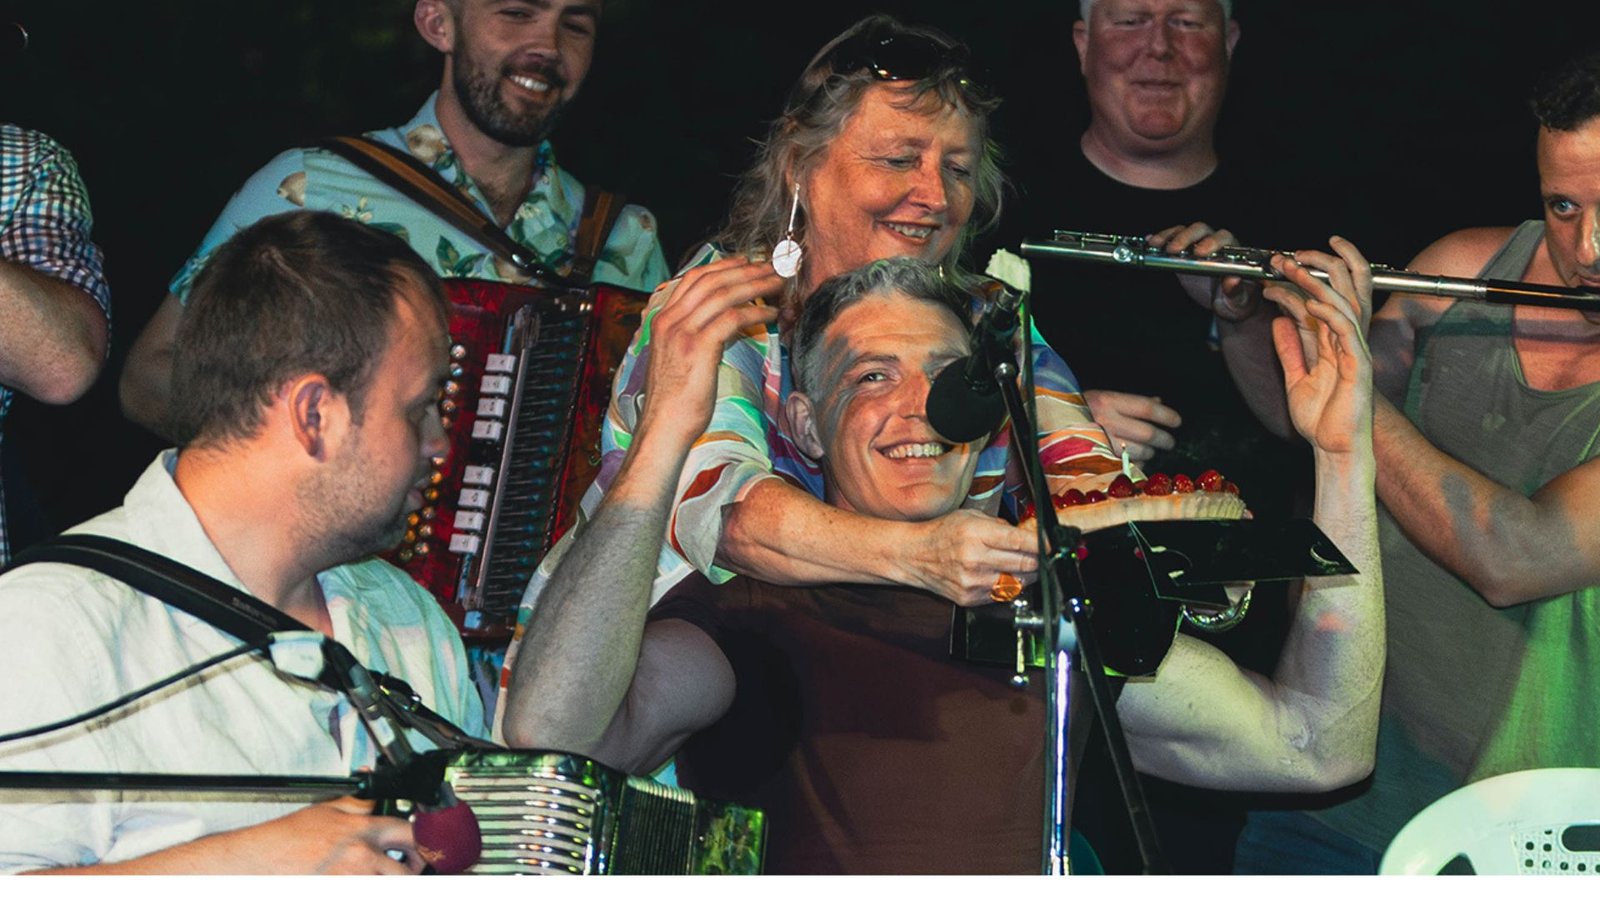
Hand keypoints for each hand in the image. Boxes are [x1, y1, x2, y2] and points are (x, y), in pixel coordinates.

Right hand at [214, 797, 422, 874]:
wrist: (259, 861)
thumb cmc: (287, 839)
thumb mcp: (326, 809)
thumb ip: (358, 803)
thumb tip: (375, 792)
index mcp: (362, 830)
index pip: (410, 834)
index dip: (421, 842)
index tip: (421, 848)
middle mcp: (363, 857)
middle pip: (407, 870)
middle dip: (410, 870)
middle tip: (406, 868)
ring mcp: (354, 881)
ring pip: (390, 886)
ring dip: (390, 882)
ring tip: (381, 875)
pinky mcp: (342, 892)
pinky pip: (369, 892)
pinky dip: (370, 887)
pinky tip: (359, 880)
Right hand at [636, 256, 781, 445]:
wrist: (663, 426)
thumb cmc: (674, 400)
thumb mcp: (676, 359)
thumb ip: (691, 336)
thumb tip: (720, 324)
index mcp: (662, 319)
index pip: (694, 279)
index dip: (723, 266)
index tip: (746, 262)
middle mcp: (670, 320)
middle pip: (712, 281)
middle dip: (745, 270)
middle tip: (770, 268)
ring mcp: (682, 332)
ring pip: (724, 294)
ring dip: (756, 285)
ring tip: (778, 284)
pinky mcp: (699, 347)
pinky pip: (733, 318)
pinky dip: (756, 312)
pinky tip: (773, 313)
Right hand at [905, 509, 1040, 606]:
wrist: (913, 556)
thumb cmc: (942, 533)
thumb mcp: (971, 517)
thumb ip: (1001, 526)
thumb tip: (1029, 534)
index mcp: (977, 534)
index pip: (1021, 542)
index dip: (1043, 543)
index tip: (1055, 543)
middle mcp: (975, 559)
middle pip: (1025, 564)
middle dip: (1039, 560)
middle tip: (1044, 555)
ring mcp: (973, 582)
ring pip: (1018, 583)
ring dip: (1027, 574)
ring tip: (1024, 565)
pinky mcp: (970, 598)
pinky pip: (1002, 594)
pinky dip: (1009, 585)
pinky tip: (1003, 575)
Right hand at [1085, 390, 1180, 461]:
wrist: (1047, 428)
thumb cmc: (1078, 412)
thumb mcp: (1101, 399)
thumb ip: (1130, 402)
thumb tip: (1159, 401)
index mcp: (1107, 401)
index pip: (1146, 408)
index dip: (1166, 415)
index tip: (1177, 421)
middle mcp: (1105, 421)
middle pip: (1147, 432)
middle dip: (1164, 439)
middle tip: (1169, 442)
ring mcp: (1101, 442)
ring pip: (1140, 451)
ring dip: (1150, 452)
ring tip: (1150, 450)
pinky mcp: (1099, 460)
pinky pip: (1128, 465)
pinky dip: (1137, 464)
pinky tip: (1136, 460)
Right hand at [1150, 221, 1262, 320]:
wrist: (1226, 304)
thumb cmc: (1237, 301)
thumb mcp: (1239, 301)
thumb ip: (1236, 291)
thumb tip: (1232, 280)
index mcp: (1232, 253)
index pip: (1223, 238)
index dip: (1211, 242)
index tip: (1200, 252)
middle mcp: (1214, 245)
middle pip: (1200, 231)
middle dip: (1186, 238)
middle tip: (1173, 250)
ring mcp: (1197, 247)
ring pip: (1183, 232)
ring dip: (1169, 237)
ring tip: (1155, 245)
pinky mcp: (1183, 254)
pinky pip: (1171, 241)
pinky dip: (1160, 240)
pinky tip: (1150, 243)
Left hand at [1267, 242, 1373, 453]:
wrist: (1333, 449)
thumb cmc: (1321, 419)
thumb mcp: (1296, 378)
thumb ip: (1289, 349)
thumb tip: (1279, 322)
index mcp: (1333, 343)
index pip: (1322, 300)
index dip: (1302, 280)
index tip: (1277, 267)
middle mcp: (1347, 342)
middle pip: (1338, 293)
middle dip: (1314, 268)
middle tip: (1286, 256)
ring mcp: (1355, 351)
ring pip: (1342, 304)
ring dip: (1316, 284)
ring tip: (1293, 269)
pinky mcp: (1357, 366)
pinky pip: (1347, 332)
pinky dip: (1329, 315)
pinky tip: (1310, 305)